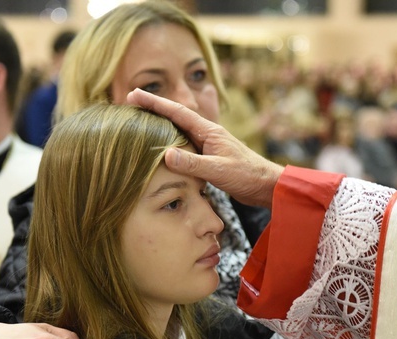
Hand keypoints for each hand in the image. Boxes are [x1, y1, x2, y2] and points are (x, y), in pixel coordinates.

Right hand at [126, 89, 282, 207]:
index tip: (134, 95)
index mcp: (209, 132)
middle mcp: (207, 134)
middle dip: (153, 108)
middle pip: (175, 117)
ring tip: (141, 122)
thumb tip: (166, 154)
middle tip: (130, 103)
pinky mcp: (209, 158)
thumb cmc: (246, 175)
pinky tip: (163, 149)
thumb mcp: (218, 170)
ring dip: (160, 125)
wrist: (266, 185)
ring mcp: (208, 146)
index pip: (177, 112)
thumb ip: (193, 164)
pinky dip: (170, 143)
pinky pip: (185, 146)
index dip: (155, 103)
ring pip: (179, 131)